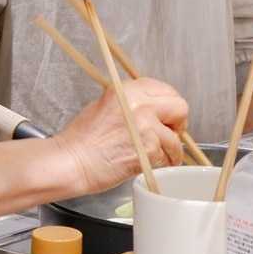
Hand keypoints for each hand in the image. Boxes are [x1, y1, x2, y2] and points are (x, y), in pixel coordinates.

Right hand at [50, 76, 187, 196]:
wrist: (72, 160)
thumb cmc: (84, 138)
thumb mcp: (107, 104)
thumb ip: (134, 102)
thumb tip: (156, 110)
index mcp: (128, 89)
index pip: (165, 90)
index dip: (169, 105)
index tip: (167, 115)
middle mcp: (140, 103)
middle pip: (180, 106)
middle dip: (177, 122)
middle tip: (170, 132)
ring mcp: (146, 126)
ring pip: (175, 138)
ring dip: (170, 149)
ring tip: (160, 156)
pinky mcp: (148, 148)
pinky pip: (167, 156)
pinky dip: (162, 163)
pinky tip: (151, 164)